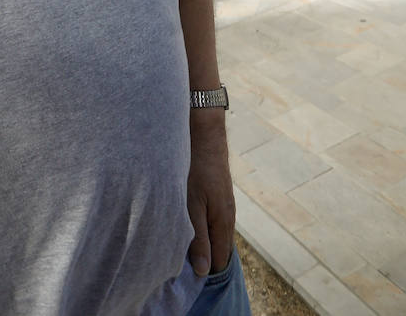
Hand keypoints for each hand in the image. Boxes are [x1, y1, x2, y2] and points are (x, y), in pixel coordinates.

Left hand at [187, 114, 234, 275]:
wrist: (204, 134)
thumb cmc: (195, 170)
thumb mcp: (192, 206)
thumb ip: (198, 239)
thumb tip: (204, 271)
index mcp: (224, 223)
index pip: (220, 261)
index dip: (204, 269)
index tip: (184, 270)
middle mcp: (228, 215)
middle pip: (218, 248)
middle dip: (201, 255)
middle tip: (178, 253)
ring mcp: (224, 203)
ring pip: (213, 231)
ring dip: (199, 237)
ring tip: (178, 235)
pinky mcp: (217, 193)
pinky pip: (210, 217)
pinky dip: (199, 223)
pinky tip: (184, 216)